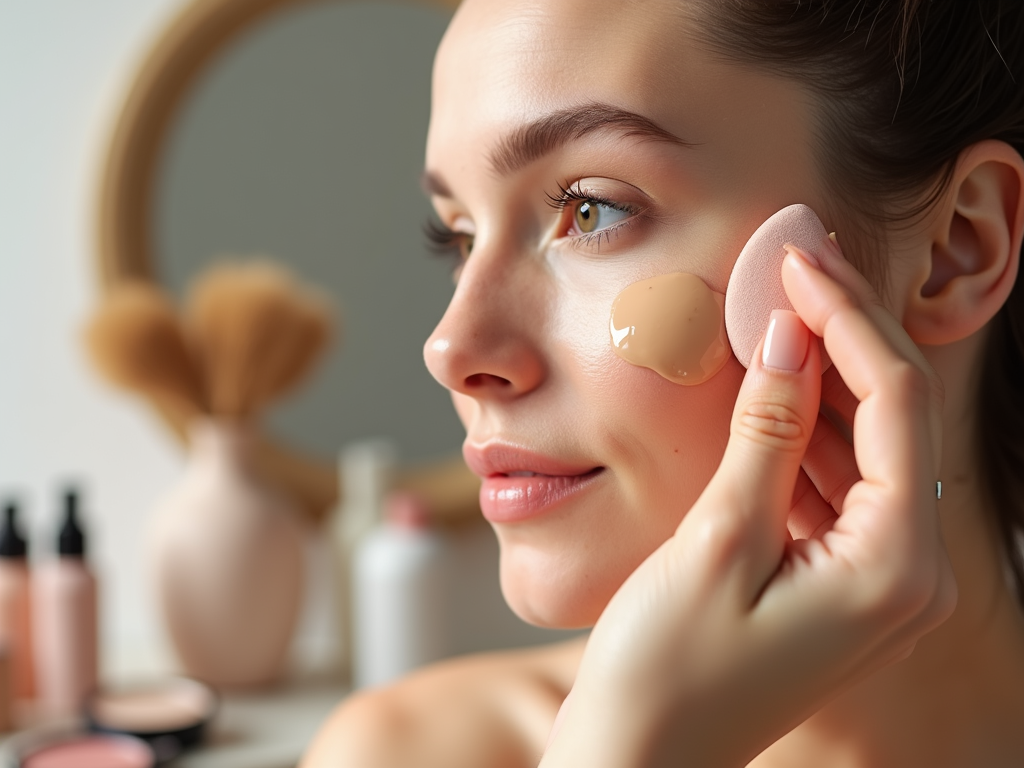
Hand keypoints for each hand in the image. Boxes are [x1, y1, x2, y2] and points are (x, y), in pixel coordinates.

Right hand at [539, 243, 956, 767]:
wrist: (638, 759)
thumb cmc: (667, 674)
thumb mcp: (717, 542)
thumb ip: (768, 434)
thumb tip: (791, 335)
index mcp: (895, 569)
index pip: (898, 404)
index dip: (848, 319)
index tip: (799, 261)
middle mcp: (906, 574)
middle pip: (894, 420)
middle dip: (844, 335)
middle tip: (794, 262)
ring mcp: (873, 579)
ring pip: (866, 446)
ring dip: (822, 376)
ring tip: (776, 308)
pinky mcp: (834, 577)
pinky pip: (836, 482)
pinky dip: (803, 429)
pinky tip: (768, 386)